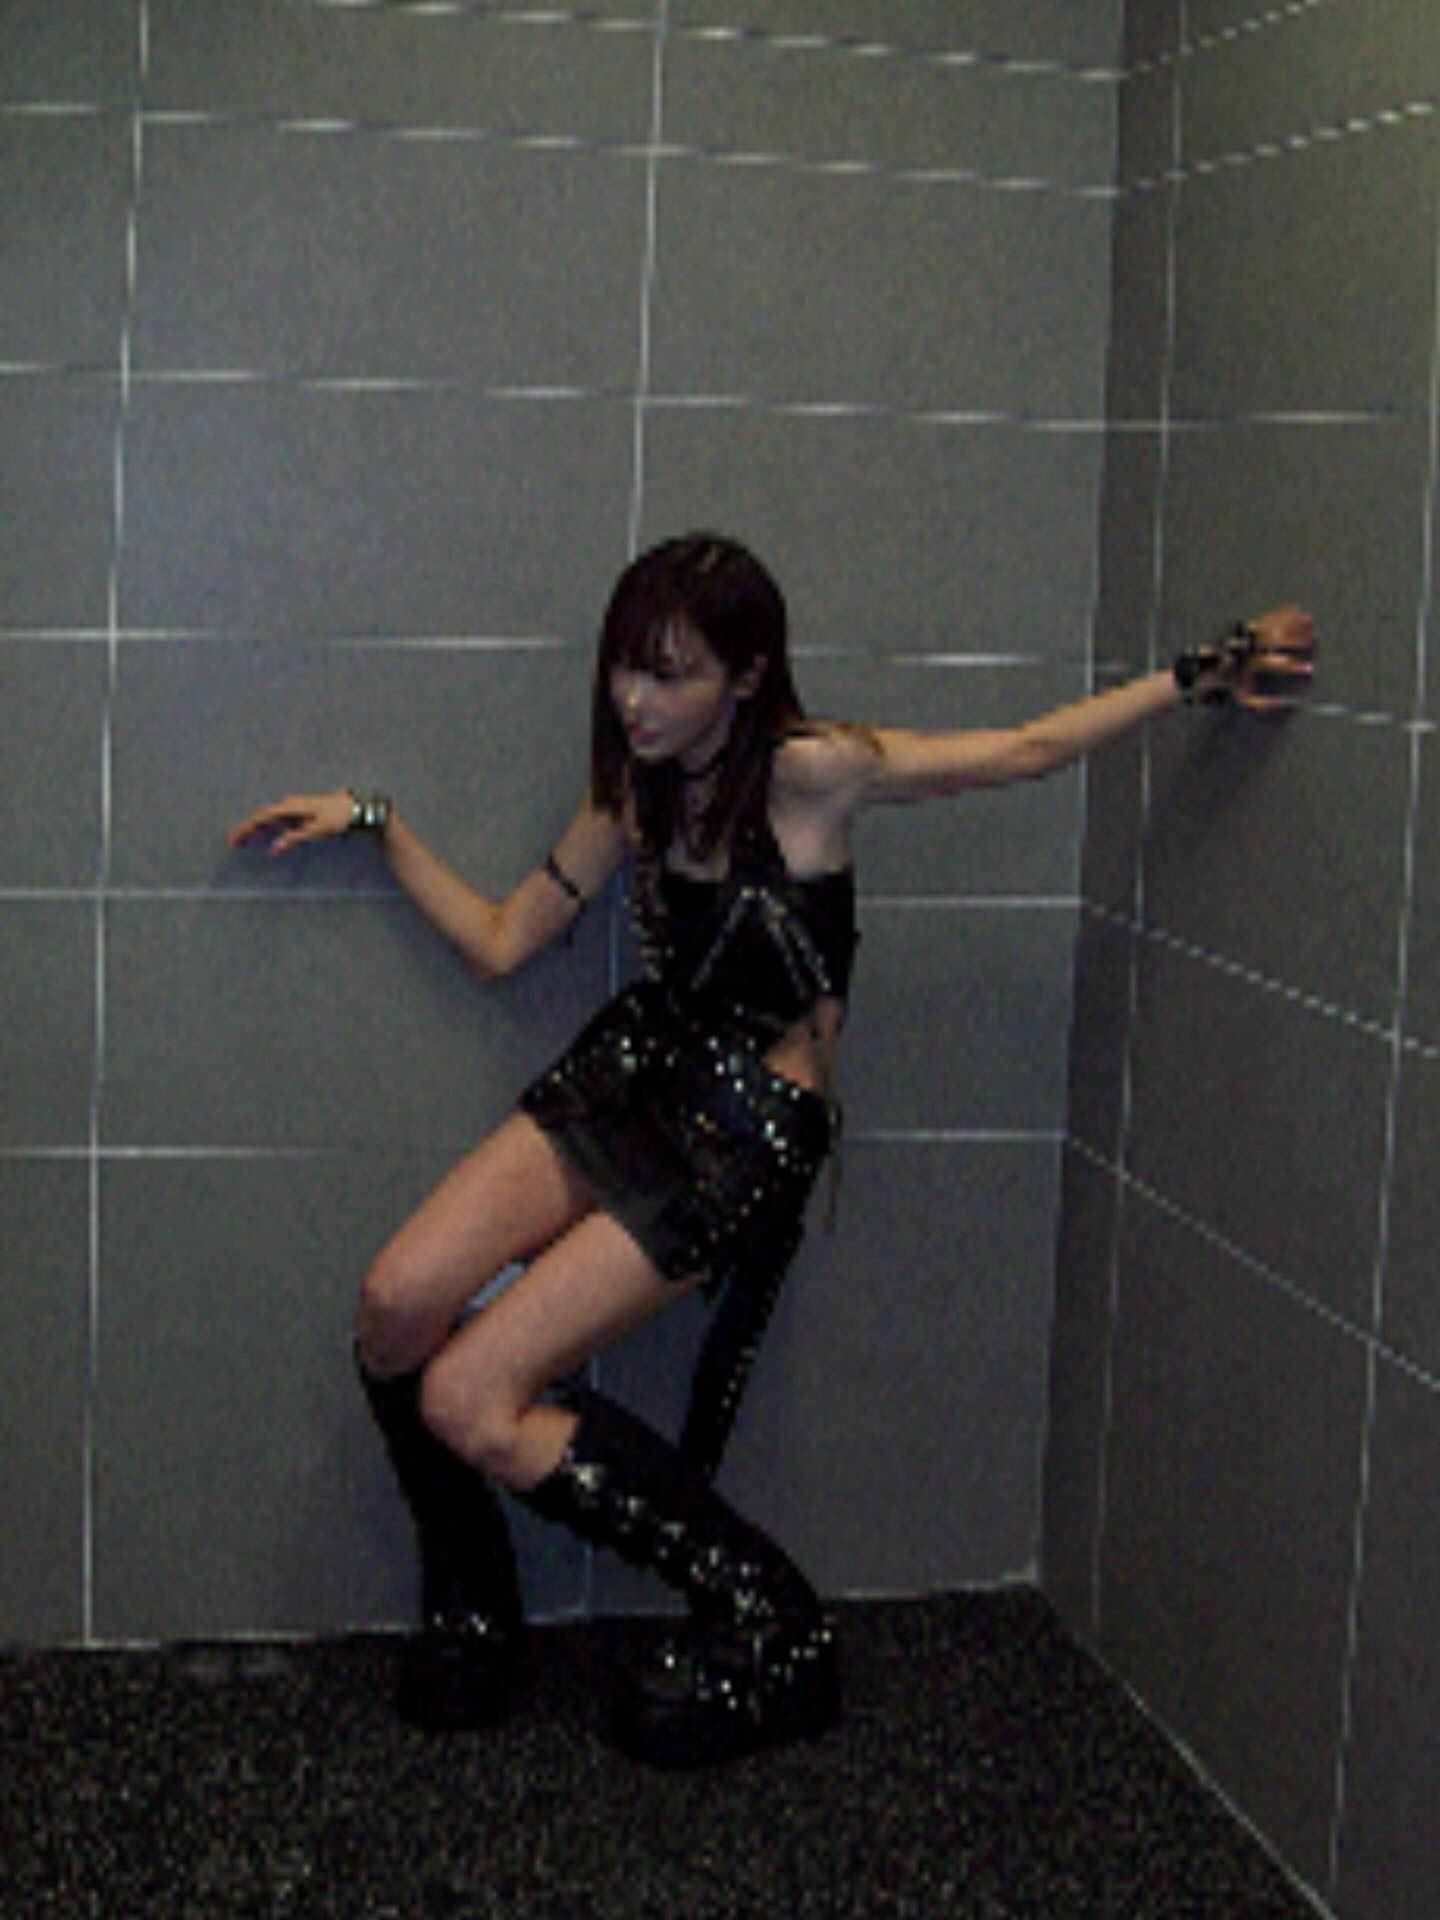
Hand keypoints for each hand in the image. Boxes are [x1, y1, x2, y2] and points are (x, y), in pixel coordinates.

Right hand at [226, 789, 353, 855]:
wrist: (355, 807)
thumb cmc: (338, 817)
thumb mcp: (316, 830)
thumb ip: (294, 838)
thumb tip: (274, 848)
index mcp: (290, 806)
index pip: (261, 816)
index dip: (245, 826)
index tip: (234, 838)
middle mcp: (289, 804)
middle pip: (261, 815)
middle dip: (245, 828)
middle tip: (232, 842)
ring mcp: (294, 807)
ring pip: (268, 817)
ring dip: (254, 827)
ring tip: (241, 840)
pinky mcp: (299, 811)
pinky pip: (278, 818)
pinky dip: (267, 827)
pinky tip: (262, 834)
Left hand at [1234, 605, 1316, 713]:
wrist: (1208, 671)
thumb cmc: (1229, 686)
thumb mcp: (1242, 699)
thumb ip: (1263, 703)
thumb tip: (1285, 704)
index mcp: (1247, 664)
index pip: (1274, 664)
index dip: (1293, 666)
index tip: (1310, 668)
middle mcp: (1246, 647)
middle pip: (1274, 639)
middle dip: (1296, 637)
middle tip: (1313, 637)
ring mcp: (1246, 635)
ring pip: (1271, 625)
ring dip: (1292, 622)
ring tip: (1309, 621)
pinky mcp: (1247, 627)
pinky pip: (1266, 617)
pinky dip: (1282, 614)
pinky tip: (1296, 611)